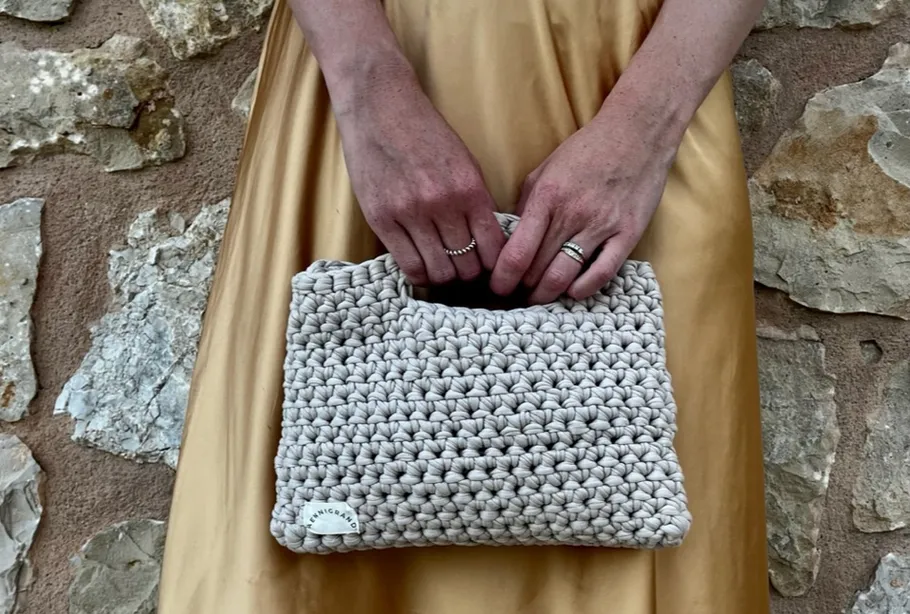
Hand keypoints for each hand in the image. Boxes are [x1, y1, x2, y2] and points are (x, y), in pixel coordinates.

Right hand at [334, 69, 504, 285]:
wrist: (379, 105)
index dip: (495, 265)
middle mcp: (442, 204)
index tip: (490, 267)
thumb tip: (488, 241)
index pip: (493, 248)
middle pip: (467, 265)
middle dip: (471, 274)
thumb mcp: (464, 161)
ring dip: (445, 277)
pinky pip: (408, 265)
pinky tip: (422, 267)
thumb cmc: (424, 131)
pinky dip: (420, 273)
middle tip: (466, 271)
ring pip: (439, 271)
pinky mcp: (381, 219)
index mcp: (469, 188)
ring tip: (443, 269)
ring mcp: (409, 213)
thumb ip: (476, 201)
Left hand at [490, 108, 676, 303]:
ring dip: (548, 294)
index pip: (517, 252)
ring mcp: (602, 226)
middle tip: (517, 294)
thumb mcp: (545, 170)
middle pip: (538, 269)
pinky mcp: (628, 233)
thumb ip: (525, 205)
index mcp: (547, 197)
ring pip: (565, 275)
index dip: (503, 277)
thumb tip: (509, 238)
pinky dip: (584, 288)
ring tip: (539, 297)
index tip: (497, 287)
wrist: (637, 133)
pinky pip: (603, 272)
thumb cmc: (587, 150)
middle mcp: (572, 214)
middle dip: (522, 288)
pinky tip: (573, 291)